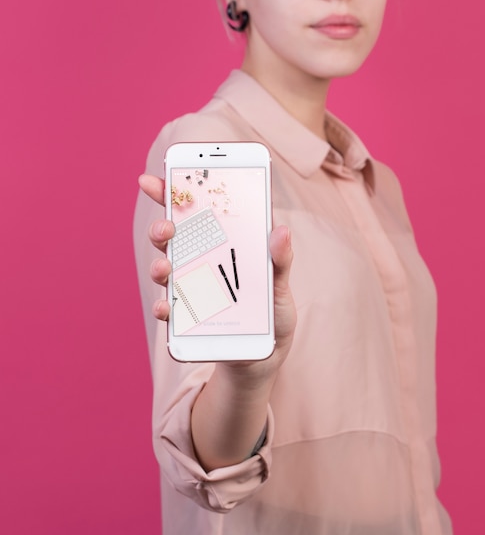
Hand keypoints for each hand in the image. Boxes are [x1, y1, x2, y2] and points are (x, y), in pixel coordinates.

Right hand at [137, 173, 296, 364]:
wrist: (265, 354)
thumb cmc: (273, 313)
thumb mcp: (281, 285)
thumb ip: (280, 259)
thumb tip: (281, 229)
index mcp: (221, 246)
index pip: (193, 214)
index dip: (171, 195)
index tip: (152, 180)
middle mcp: (199, 265)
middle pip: (172, 240)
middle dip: (162, 229)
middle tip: (167, 228)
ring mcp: (190, 292)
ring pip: (165, 272)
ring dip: (159, 268)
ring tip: (166, 269)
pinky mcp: (188, 322)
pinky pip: (170, 313)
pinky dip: (165, 309)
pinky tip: (167, 309)